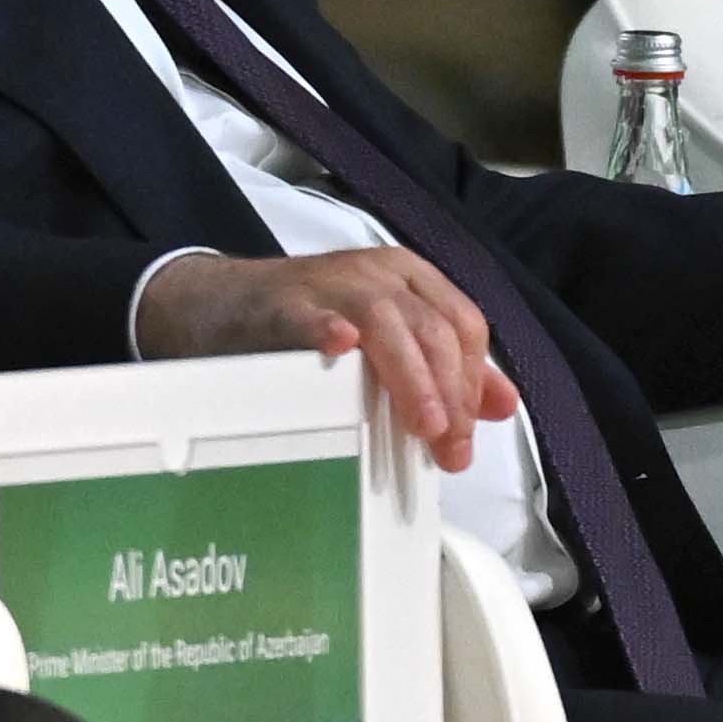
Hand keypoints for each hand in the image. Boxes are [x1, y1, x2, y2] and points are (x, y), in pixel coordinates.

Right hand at [135, 248, 519, 473]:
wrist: (219, 302)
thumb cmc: (310, 322)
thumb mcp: (388, 337)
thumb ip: (444, 368)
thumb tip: (503, 405)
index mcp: (409, 278)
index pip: (463, 324)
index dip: (472, 383)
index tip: (465, 437)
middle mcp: (377, 273)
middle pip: (432, 327)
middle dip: (450, 392)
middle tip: (447, 448)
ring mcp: (328, 284)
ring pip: (386, 322)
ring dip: (411, 377)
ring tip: (422, 425)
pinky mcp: (280, 302)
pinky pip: (307, 314)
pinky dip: (326, 329)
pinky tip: (340, 346)